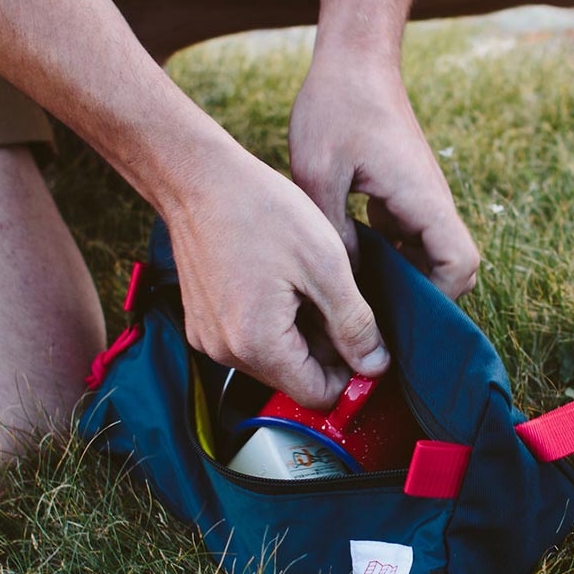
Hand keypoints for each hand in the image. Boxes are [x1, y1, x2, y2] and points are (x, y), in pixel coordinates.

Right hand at [160, 140, 388, 409]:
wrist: (197, 177)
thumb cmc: (262, 211)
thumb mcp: (325, 265)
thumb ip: (354, 324)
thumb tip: (376, 367)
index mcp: (258, 345)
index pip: (318, 395)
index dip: (351, 373)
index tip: (366, 338)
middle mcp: (226, 353)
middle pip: (294, 379)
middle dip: (326, 350)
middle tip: (340, 300)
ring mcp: (208, 338)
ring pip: (274, 359)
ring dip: (301, 334)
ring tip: (310, 284)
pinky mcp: (201, 321)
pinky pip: (249, 339)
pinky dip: (273, 322)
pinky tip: (282, 281)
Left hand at [288, 44, 478, 298]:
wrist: (353, 60)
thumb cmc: (336, 107)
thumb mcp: (319, 172)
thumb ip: (334, 230)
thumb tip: (345, 281)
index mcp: (422, 199)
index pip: (460, 265)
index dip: (439, 298)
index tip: (397, 314)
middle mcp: (431, 201)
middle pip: (452, 268)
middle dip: (421, 298)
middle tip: (375, 319)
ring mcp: (418, 197)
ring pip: (428, 254)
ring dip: (403, 278)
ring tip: (358, 299)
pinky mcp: (402, 192)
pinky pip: (408, 237)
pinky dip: (389, 257)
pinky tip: (348, 264)